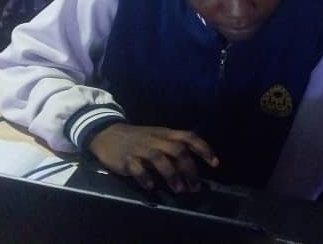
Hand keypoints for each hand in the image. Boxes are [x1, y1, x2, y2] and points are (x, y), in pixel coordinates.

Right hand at [88, 123, 218, 192]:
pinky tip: (150, 187)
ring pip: (159, 158)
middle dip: (189, 169)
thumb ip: (174, 149)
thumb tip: (192, 171)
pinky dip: (145, 177)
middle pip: (177, 150)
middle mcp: (156, 139)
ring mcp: (141, 148)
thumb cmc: (138, 138)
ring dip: (171, 174)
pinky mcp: (126, 158)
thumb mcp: (158, 137)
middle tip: (195, 188)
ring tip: (179, 190)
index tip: (215, 164)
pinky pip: (137, 168)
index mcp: (166, 134)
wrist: (107, 133)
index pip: (189, 137)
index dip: (204, 149)